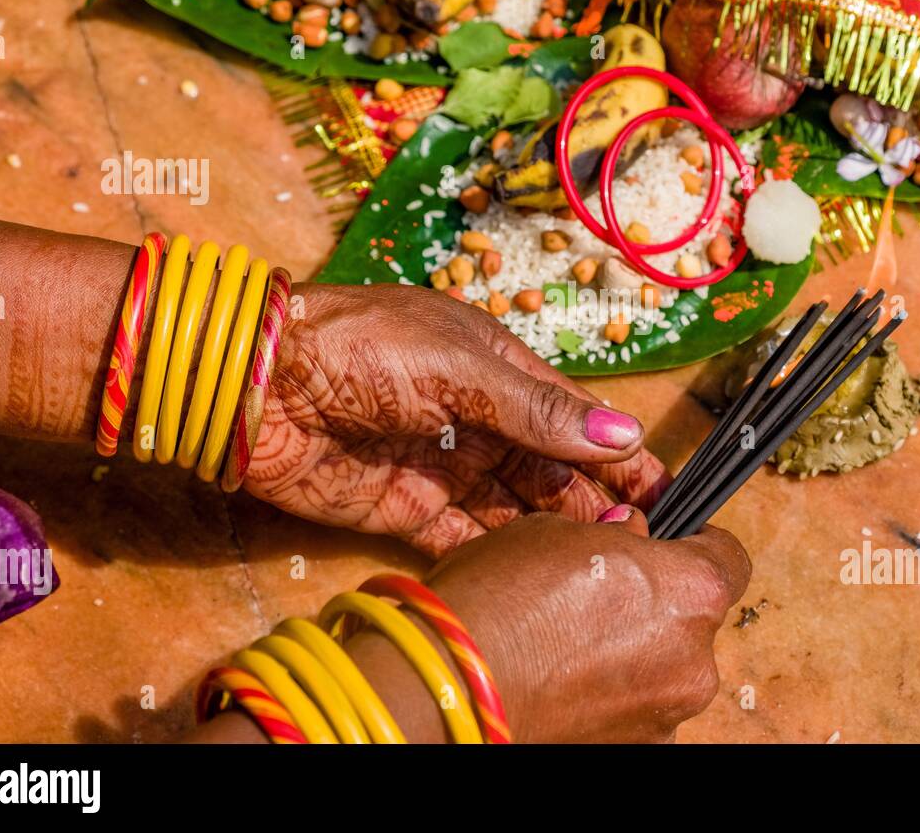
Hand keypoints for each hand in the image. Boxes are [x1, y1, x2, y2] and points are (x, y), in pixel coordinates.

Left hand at [243, 284, 668, 555]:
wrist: (256, 381)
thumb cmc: (362, 346)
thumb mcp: (460, 367)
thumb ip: (536, 410)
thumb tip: (621, 436)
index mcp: (495, 369)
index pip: (572, 418)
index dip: (617, 452)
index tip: (663, 490)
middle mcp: (474, 420)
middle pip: (549, 469)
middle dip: (593, 501)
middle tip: (637, 540)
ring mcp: (439, 466)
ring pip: (513, 506)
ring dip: (552, 531)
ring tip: (597, 563)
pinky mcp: (401, 509)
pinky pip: (461, 536)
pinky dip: (497, 552)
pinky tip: (533, 573)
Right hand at [424, 510, 751, 742]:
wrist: (449, 688)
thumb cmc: (501, 600)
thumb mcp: (555, 532)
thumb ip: (613, 534)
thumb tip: (631, 536)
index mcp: (692, 590)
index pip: (729, 557)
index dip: (698, 543)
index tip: (671, 540)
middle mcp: (696, 659)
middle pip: (696, 619)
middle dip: (658, 601)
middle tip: (602, 590)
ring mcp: (667, 716)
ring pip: (666, 667)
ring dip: (635, 650)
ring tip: (569, 640)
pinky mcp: (635, 750)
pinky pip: (637, 706)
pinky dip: (612, 691)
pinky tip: (564, 677)